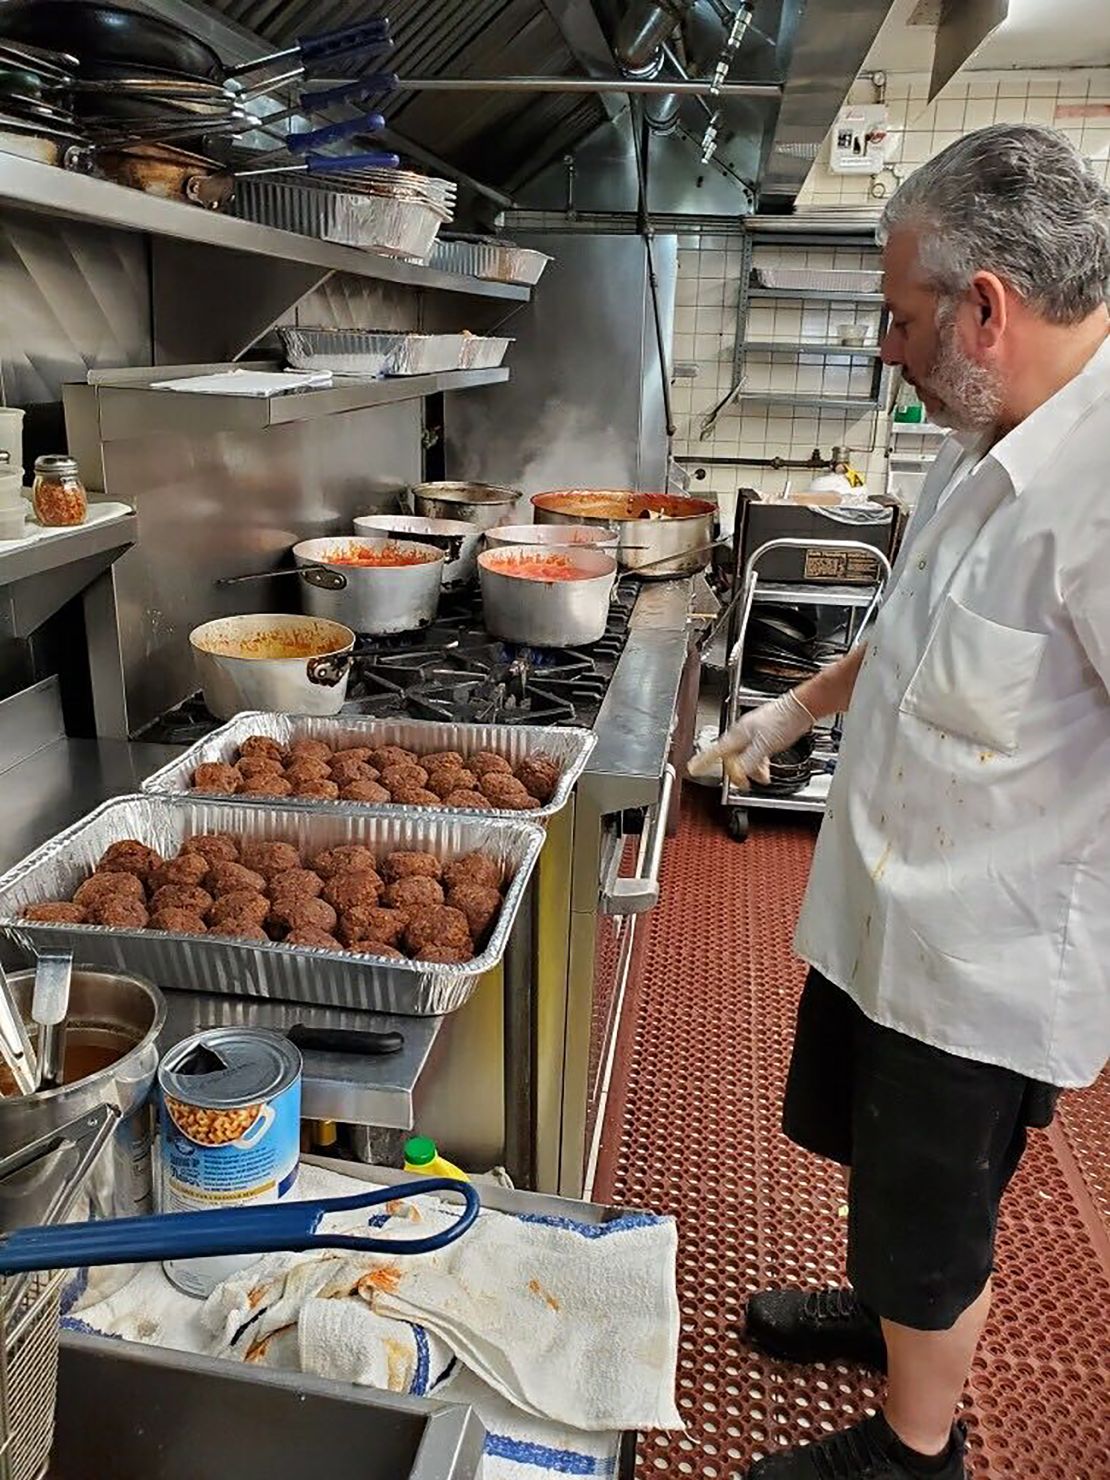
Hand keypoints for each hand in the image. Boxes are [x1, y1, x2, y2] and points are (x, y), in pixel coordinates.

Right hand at [688, 690, 814, 788]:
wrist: (800, 709)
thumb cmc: (783, 721)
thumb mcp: (764, 747)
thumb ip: (749, 761)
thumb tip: (737, 773)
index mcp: (738, 734)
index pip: (715, 750)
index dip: (702, 761)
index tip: (692, 768)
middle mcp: (742, 732)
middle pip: (731, 756)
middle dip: (737, 771)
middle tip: (743, 784)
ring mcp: (753, 732)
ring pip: (744, 755)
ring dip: (751, 769)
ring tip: (761, 778)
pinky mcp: (764, 733)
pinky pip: (755, 752)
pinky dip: (759, 762)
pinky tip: (766, 768)